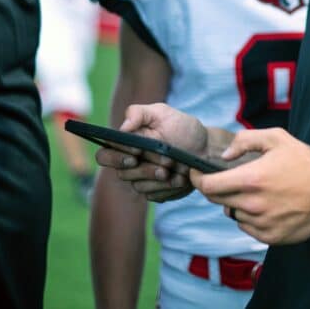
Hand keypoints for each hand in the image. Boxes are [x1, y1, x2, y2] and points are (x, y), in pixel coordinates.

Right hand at [93, 103, 207, 201]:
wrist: (205, 148)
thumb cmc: (181, 127)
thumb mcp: (162, 113)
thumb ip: (138, 113)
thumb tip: (122, 128)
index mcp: (126, 144)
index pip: (104, 155)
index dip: (116, 156)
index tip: (137, 151)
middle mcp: (130, 164)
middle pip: (122, 174)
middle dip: (144, 169)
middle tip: (164, 164)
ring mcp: (142, 180)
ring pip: (139, 186)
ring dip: (158, 179)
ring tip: (176, 169)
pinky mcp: (155, 192)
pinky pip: (154, 195)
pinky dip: (169, 187)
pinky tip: (181, 178)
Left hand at [191, 128, 309, 244]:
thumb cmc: (305, 162)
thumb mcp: (276, 138)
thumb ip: (245, 141)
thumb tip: (225, 154)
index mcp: (250, 180)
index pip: (207, 186)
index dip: (197, 178)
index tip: (196, 172)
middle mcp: (251, 205)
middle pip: (216, 200)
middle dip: (216, 188)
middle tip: (227, 178)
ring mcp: (260, 224)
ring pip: (233, 213)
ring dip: (236, 202)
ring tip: (255, 191)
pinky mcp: (270, 237)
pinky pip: (247, 227)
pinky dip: (249, 217)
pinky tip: (266, 205)